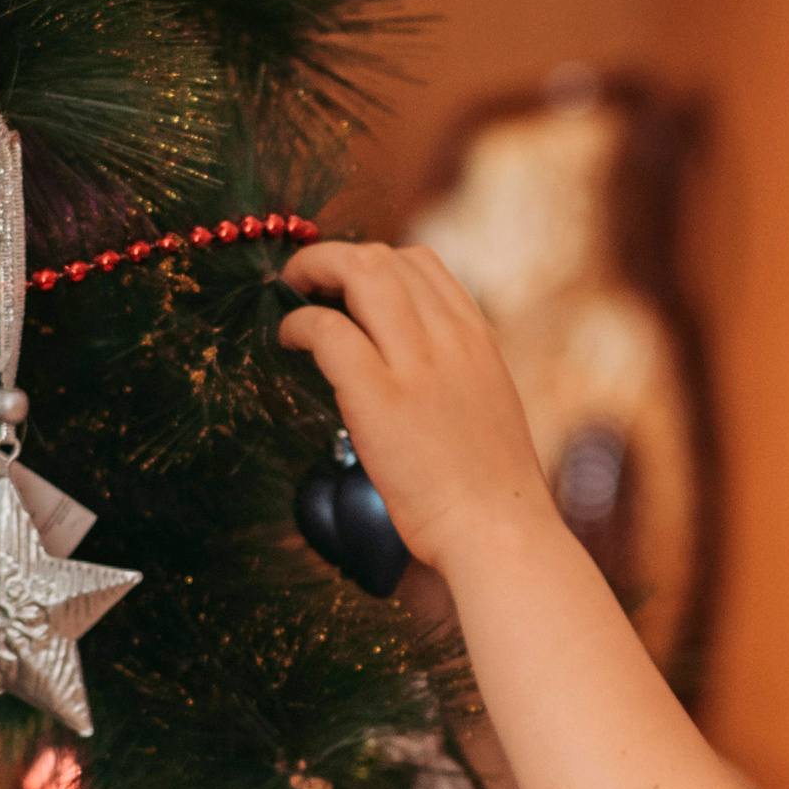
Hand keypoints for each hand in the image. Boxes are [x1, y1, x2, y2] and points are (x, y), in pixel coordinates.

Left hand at [277, 242, 558, 586]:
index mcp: (477, 338)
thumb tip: (410, 366)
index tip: (346, 288)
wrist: (500, 530)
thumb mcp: (487, 406)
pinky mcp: (379, 395)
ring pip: (359, 272)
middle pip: (383, 258)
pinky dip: (298, 324)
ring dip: (313, 271)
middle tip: (305, 283)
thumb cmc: (493, 488)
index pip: (421, 264)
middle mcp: (449, 337)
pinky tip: (288, 342)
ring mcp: (416, 363)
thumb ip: (454, 372)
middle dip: (333, 258)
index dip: (372, 264)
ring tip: (292, 296)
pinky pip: (328, 330)